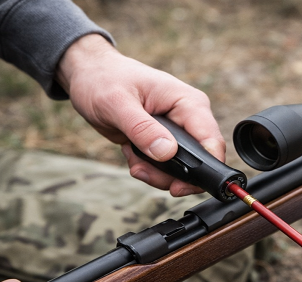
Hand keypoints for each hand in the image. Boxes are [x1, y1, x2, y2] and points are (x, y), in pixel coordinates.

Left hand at [56, 34, 225, 196]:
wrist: (90, 76)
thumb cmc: (104, 78)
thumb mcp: (117, 103)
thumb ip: (142, 129)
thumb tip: (167, 152)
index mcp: (188, 103)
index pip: (212, 141)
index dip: (205, 169)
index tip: (179, 186)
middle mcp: (189, 119)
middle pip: (198, 163)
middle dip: (170, 175)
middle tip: (142, 170)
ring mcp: (178, 133)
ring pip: (182, 171)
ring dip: (155, 174)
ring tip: (133, 158)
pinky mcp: (166, 143)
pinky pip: (167, 169)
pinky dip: (148, 169)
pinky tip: (132, 153)